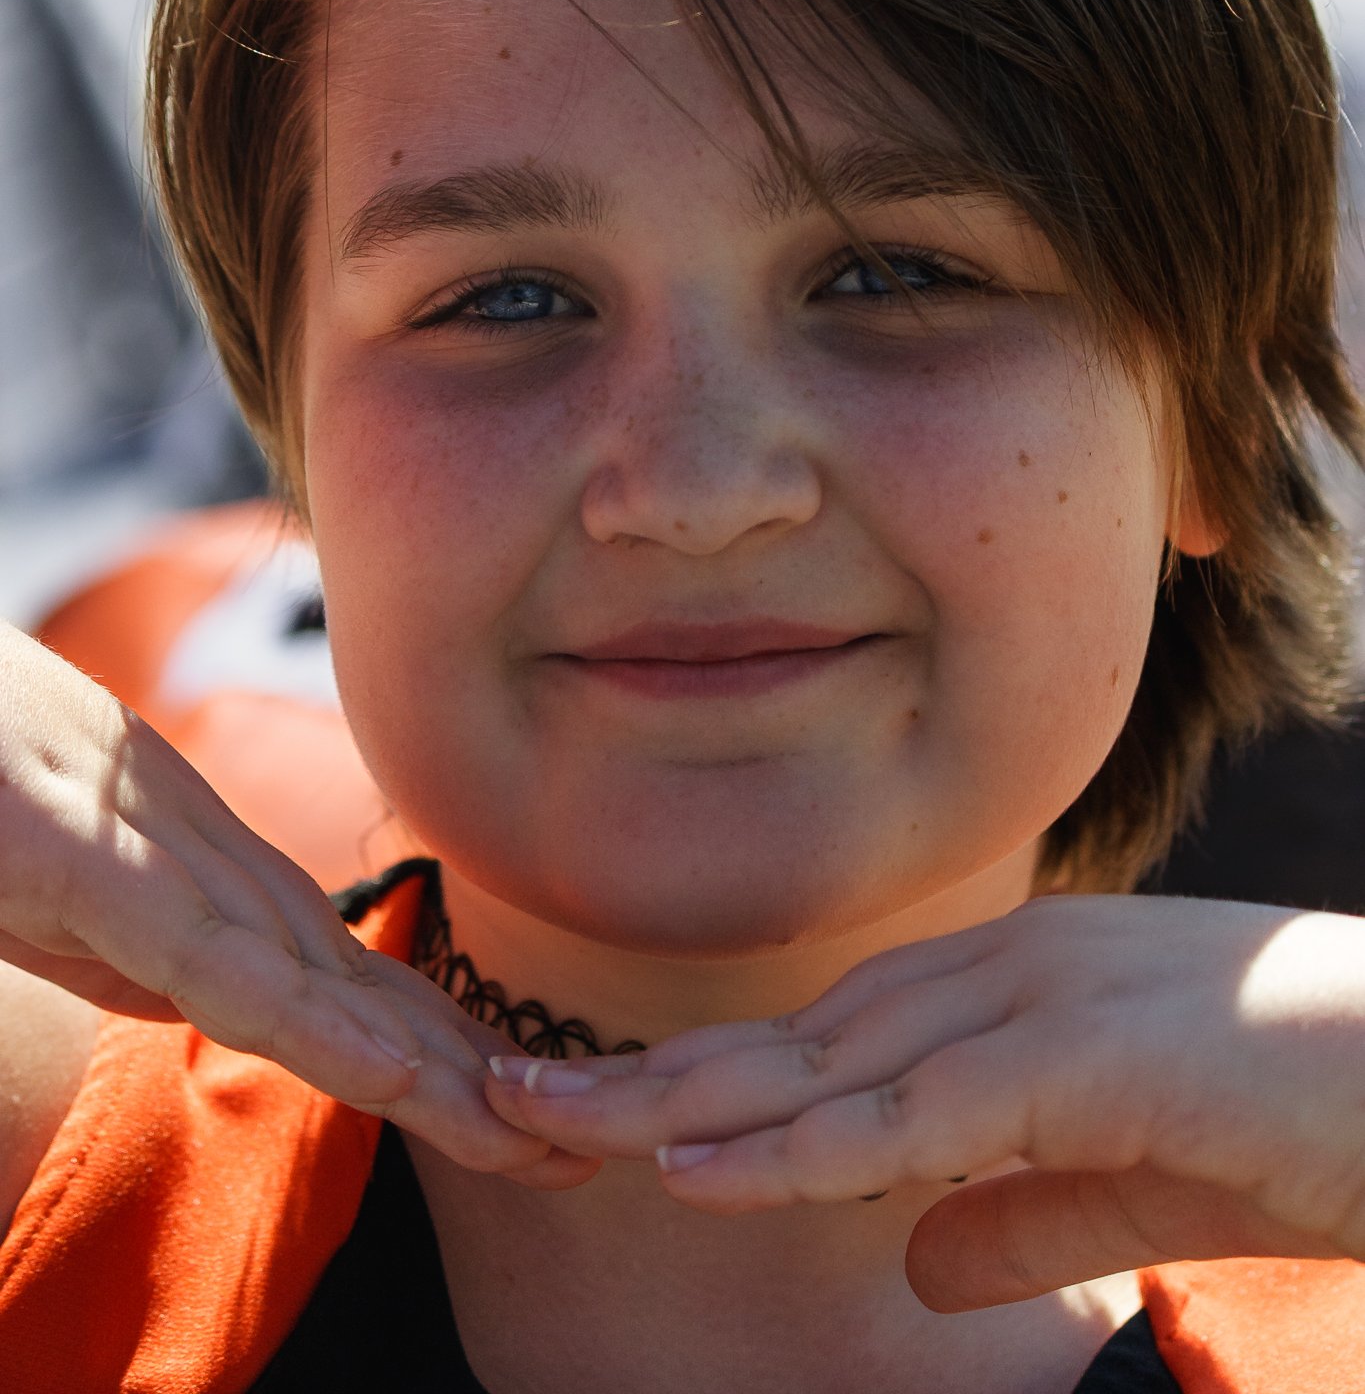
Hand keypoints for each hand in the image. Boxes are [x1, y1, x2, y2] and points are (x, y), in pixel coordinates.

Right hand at [0, 622, 597, 1189]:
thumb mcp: (66, 887)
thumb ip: (140, 937)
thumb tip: (211, 985)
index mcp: (202, 879)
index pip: (342, 978)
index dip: (434, 1049)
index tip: (518, 1114)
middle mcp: (210, 873)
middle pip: (360, 989)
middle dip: (470, 1076)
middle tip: (585, 1146)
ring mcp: (163, 870)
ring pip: (322, 989)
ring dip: (433, 1072)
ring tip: (535, 1136)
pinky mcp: (106, 878)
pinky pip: (227, 972)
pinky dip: (320, 1027)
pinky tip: (401, 1077)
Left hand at [483, 892, 1364, 1297]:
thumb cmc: (1312, 1116)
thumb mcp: (1139, 1179)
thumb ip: (1022, 1210)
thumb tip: (911, 1266)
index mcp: (1013, 994)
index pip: (828, 1041)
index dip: (706, 1078)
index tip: (593, 1109)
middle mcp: (1005, 975)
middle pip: (791, 1039)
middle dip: (645, 1075)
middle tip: (503, 1098)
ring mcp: (1041, 1004)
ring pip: (826, 1065)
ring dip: (677, 1100)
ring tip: (544, 1127)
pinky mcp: (1087, 1060)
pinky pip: (913, 1119)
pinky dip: (797, 1146)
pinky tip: (699, 1169)